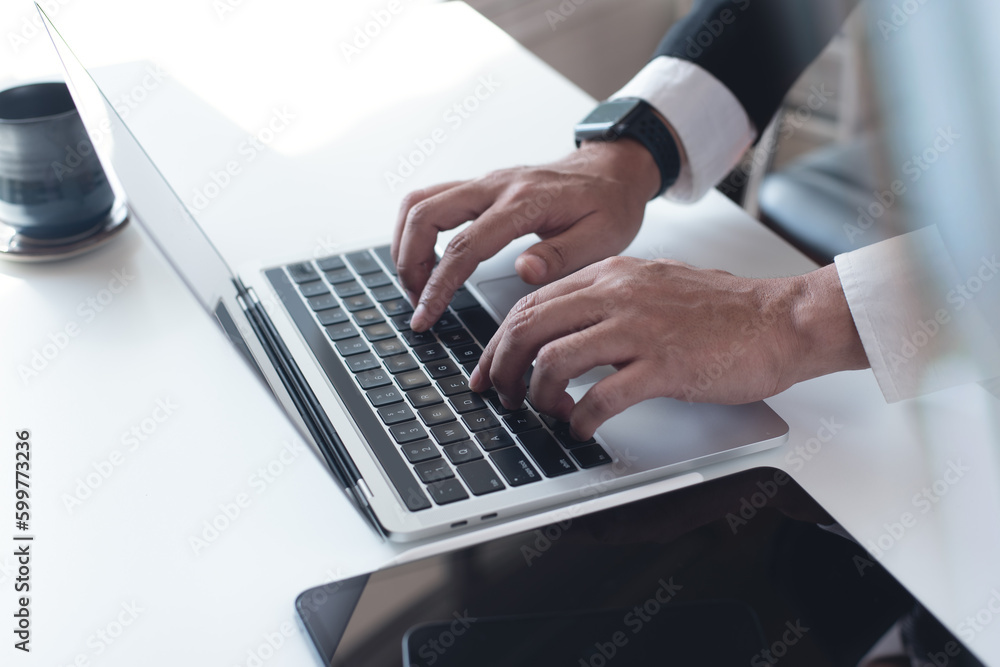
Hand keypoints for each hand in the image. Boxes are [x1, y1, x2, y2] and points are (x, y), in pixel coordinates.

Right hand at [391, 138, 660, 330]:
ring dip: (405, 244)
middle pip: (425, 213)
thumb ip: (561, 256)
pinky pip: (431, 199)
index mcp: (524, 202)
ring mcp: (485, 182)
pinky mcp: (480, 187)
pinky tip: (424, 258)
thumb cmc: (610, 205)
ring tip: (416, 284)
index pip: (465, 245)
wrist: (613, 170)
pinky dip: (416, 229)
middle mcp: (496, 185)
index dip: (438, 284)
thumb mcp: (603, 238)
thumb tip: (523, 271)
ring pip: (420, 201)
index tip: (426, 316)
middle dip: (409, 262)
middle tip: (417, 302)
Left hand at [468, 258, 868, 439]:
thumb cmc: (725, 311)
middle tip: (500, 396)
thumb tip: (565, 333)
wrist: (782, 320)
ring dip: (537, 396)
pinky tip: (582, 429)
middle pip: (529, 328)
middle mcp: (618, 295)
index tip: (489, 368)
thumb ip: (607, 303)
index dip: (499, 341)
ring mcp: (640, 329)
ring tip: (542, 414)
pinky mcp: (664, 365)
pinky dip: (581, 419)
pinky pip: (602, 396)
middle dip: (502, 368)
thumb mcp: (654, 288)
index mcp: (612, 275)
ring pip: (554, 360)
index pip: (531, 303)